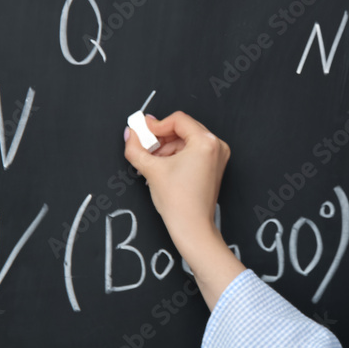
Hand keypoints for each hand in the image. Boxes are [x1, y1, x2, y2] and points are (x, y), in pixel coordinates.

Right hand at [123, 111, 229, 238]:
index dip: (156, 125)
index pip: (178, 120)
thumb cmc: (178, 201)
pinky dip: (177, 154)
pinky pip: (193, 151)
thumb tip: (130, 133)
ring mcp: (218, 156)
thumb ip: (135, 147)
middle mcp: (217, 145)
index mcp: (206, 142)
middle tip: (144, 144)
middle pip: (183, 128)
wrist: (192, 227)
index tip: (142, 131)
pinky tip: (163, 166)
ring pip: (187, 140)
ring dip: (167, 147)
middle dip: (161, 137)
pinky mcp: (215, 166)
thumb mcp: (151, 169)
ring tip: (152, 160)